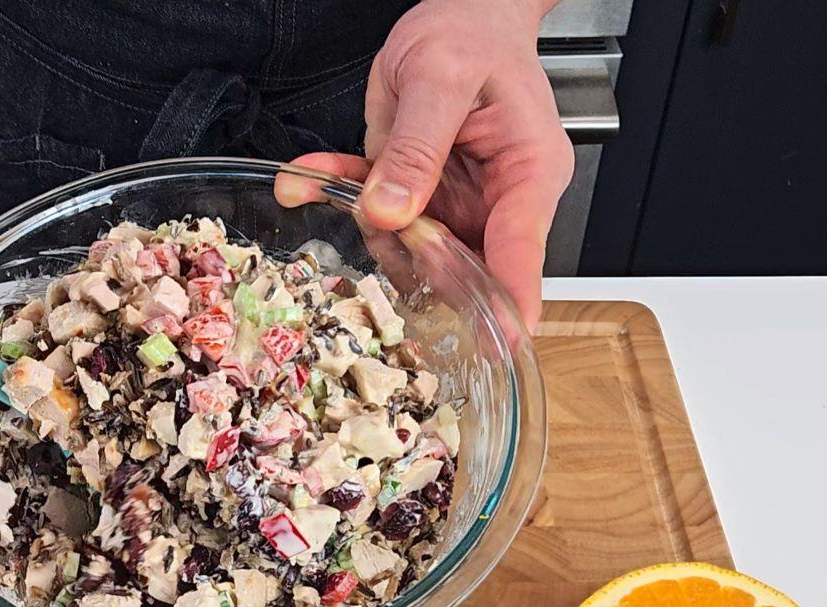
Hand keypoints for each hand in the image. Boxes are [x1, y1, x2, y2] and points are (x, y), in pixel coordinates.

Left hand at [290, 0, 572, 329]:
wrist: (459, 13)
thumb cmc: (471, 34)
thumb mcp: (442, 79)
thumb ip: (416, 148)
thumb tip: (392, 212)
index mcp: (527, 173)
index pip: (521, 250)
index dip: (507, 303)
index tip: (495, 346)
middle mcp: (494, 198)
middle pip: (460, 263)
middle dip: (404, 259)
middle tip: (367, 231)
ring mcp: (454, 201)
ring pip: (405, 244)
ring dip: (359, 219)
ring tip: (323, 183)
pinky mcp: (417, 192)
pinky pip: (374, 210)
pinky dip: (338, 193)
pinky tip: (306, 179)